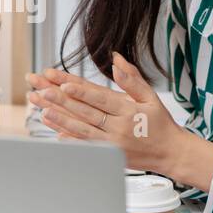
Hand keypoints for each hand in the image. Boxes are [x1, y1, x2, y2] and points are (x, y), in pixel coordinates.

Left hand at [26, 53, 184, 173]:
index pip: (99, 98)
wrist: (170, 153)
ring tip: (41, 108)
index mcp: (128, 110)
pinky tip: (54, 130)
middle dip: (61, 100)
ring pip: (81, 129)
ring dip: (59, 118)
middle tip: (41, 90)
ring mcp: (111, 142)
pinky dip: (69, 137)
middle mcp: (117, 127)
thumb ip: (132, 78)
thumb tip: (116, 58)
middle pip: (85, 111)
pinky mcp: (108, 153)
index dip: (81, 90)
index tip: (63, 82)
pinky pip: (85, 145)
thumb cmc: (160, 123)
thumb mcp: (151, 96)